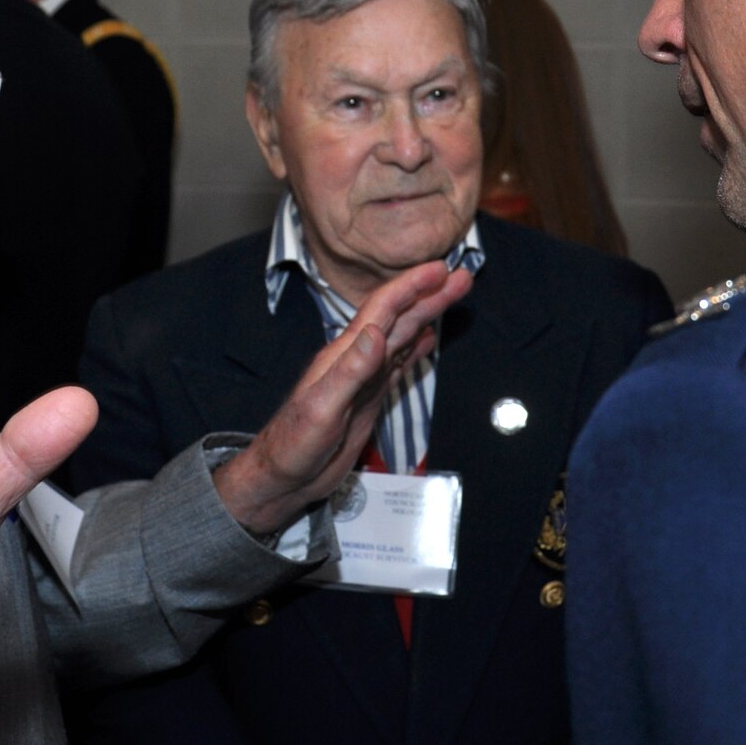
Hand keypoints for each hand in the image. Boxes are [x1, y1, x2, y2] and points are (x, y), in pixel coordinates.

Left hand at [214, 260, 474, 536]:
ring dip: (428, 314)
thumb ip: (350, 370)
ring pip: (402, 336)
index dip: (411, 286)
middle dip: (429, 295)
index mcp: (344, 354)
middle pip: (399, 318)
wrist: (284, 476)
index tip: (439, 268)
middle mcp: (356, 359)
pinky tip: (428, 338)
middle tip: (461, 275)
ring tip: (452, 295)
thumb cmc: (294, 444)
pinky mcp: (369, 396)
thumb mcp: (321, 408)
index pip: (382, 310)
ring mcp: (364, 377)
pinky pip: (398, 364)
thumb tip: (377, 332)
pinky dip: (417, 348)